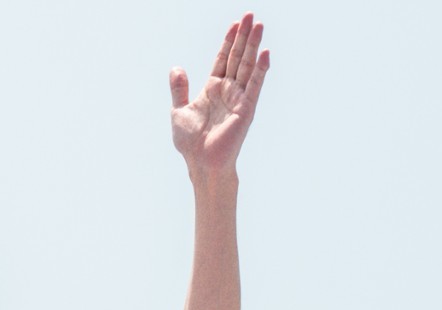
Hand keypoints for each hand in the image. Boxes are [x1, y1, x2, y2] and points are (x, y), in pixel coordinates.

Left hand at [170, 13, 269, 174]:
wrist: (200, 162)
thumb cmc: (191, 142)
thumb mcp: (179, 111)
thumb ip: (179, 89)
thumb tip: (176, 68)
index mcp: (212, 89)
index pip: (222, 59)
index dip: (228, 41)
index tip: (234, 24)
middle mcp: (228, 90)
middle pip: (237, 57)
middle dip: (244, 36)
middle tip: (250, 15)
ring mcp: (238, 98)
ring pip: (247, 66)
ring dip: (253, 46)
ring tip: (259, 25)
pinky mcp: (246, 109)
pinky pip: (254, 86)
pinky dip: (260, 70)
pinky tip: (265, 53)